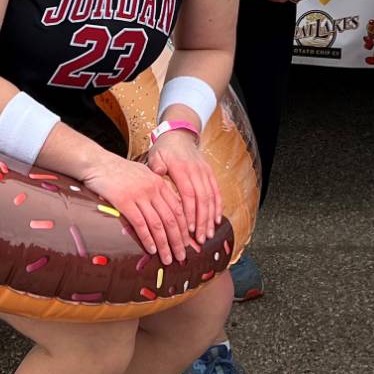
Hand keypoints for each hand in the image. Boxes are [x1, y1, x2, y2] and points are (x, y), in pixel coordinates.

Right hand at [80, 152, 196, 265]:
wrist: (97, 163)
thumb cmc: (118, 171)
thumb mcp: (142, 175)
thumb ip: (154, 189)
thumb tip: (164, 209)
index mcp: (159, 182)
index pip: (178, 209)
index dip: (184, 228)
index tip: (186, 243)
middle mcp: (153, 188)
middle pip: (171, 219)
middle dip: (177, 240)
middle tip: (181, 256)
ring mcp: (139, 195)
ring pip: (157, 224)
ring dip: (164, 245)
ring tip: (167, 259)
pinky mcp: (124, 201)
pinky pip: (140, 224)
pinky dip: (147, 239)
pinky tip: (151, 250)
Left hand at [147, 127, 221, 245]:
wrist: (179, 134)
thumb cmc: (164, 149)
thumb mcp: (155, 155)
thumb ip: (156, 166)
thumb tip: (157, 175)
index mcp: (181, 168)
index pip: (188, 193)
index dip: (190, 212)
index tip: (188, 229)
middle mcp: (196, 171)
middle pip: (202, 199)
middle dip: (201, 221)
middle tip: (199, 239)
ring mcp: (205, 172)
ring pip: (211, 198)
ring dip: (210, 218)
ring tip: (208, 234)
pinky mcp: (210, 173)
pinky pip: (216, 192)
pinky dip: (217, 207)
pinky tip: (216, 220)